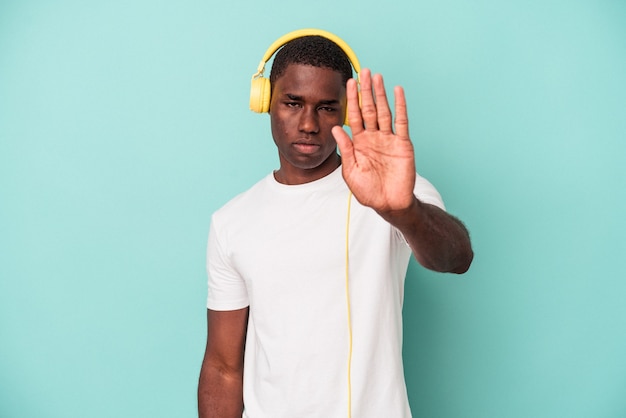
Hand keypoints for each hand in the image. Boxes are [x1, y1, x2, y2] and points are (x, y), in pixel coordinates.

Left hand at [332, 69, 415, 213]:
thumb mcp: (351, 171)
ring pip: (384, 111)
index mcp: (359, 143)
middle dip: (366, 91)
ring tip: (377, 76)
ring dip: (381, 94)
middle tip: (363, 71)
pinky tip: (397, 91)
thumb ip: (345, 149)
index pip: (354, 116)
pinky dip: (400, 105)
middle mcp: (374, 137)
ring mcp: (389, 139)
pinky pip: (401, 121)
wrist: (389, 204)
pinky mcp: (403, 143)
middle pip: (369, 109)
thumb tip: (335, 127)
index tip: (349, 82)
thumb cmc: (368, 191)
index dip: (352, 100)